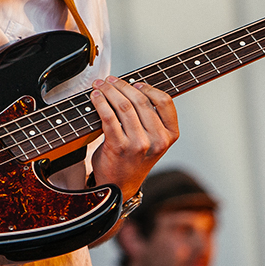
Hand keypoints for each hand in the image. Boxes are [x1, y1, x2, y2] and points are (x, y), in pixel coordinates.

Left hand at [89, 77, 178, 199]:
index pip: (165, 102)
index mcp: (170, 135)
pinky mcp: (119, 147)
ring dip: (109, 91)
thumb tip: (134, 87)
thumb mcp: (154, 140)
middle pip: (141, 101)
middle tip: (110, 80)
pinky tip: (95, 97)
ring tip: (100, 85)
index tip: (135, 83)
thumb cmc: (134, 158)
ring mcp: (138, 144)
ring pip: (124, 106)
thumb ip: (151, 118)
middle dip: (122, 85)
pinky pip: (108, 117)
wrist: (120, 185)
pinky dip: (100, 102)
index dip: (149, 88)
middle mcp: (157, 140)